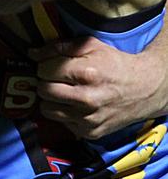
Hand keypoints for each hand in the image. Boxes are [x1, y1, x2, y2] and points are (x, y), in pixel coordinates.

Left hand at [30, 36, 165, 138]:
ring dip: (51, 100)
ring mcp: (88, 118)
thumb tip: (32, 53)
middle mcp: (86, 98)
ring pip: (47, 109)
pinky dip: (63, 113)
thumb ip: (59, 47)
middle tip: (55, 79)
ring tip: (64, 92)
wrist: (145, 90)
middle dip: (45, 82)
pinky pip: (60, 122)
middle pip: (43, 90)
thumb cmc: (115, 65)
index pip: (44, 71)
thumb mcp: (91, 46)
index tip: (52, 66)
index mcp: (87, 73)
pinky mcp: (89, 132)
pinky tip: (75, 104)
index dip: (45, 66)